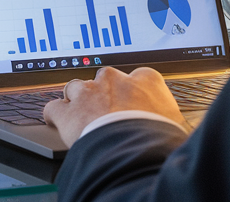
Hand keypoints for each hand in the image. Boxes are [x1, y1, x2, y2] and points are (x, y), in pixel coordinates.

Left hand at [43, 66, 185, 146]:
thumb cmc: (160, 140)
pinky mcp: (69, 112)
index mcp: (146, 80)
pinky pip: (54, 108)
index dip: (133, 92)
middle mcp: (115, 80)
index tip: (133, 102)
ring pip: (76, 88)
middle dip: (104, 94)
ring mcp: (89, 93)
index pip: (139, 77)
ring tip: (82, 117)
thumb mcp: (176, 124)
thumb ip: (168, 117)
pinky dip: (55, 116)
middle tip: (108, 113)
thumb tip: (174, 129)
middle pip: (104, 79)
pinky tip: (57, 122)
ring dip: (77, 101)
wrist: (136, 152)